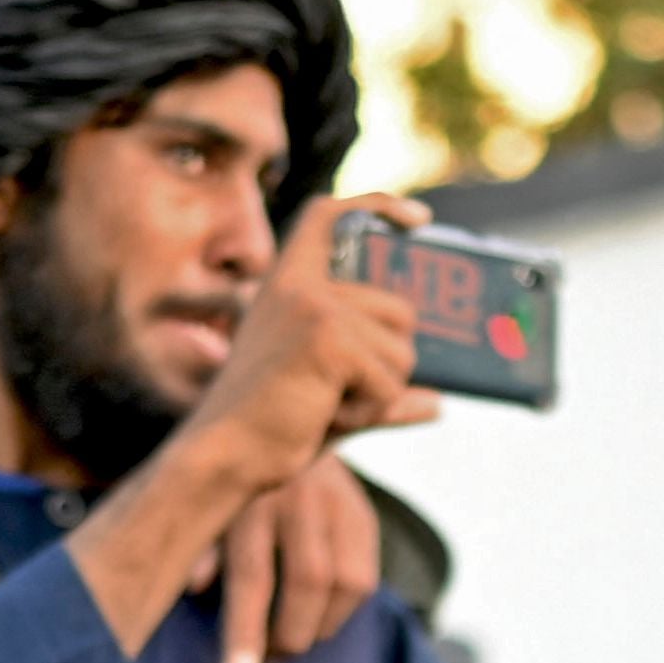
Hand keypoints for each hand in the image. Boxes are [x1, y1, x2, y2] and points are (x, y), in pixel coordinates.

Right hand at [167, 194, 438, 500]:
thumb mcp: (333, 398)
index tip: (419, 220)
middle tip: (334, 393)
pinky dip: (368, 412)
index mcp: (288, 283)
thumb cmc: (270, 429)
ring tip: (324, 403)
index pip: (330, 215)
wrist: (225, 456)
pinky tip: (323, 414)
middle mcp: (300, 283)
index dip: (377, 206)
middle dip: (389, 365)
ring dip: (378, 393)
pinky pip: (389, 382)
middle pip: (400, 311)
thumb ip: (381, 390)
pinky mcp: (329, 337)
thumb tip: (437, 402)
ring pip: (403, 351)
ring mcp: (315, 305)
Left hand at [185, 454, 384, 662]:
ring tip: (294, 644)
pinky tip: (318, 621)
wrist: (276, 430)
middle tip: (271, 662)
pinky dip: (342, 612)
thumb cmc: (226, 491)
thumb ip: (200, 546)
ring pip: (347, 582)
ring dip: (321, 628)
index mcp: (249, 493)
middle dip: (290, 635)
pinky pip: (365, 578)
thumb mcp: (204, 512)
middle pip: (309, 579)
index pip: (252, 573)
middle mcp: (298, 492)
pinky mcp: (362, 512)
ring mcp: (338, 499)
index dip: (246, 632)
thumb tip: (195, 586)